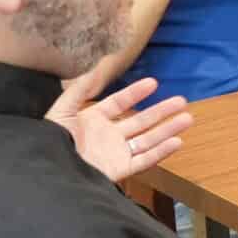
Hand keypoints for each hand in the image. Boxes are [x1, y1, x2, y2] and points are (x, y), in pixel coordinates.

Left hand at [48, 62, 191, 182]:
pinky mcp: (120, 170)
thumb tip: (97, 66)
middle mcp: (109, 135)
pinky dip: (161, 152)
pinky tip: (177, 141)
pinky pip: (144, 160)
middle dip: (162, 111)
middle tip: (182, 101)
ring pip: (148, 139)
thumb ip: (80, 89)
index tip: (154, 83)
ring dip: (168, 129)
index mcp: (93, 120)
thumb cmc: (51, 141)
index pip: (119, 103)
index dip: (136, 93)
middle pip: (141, 121)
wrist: (50, 171)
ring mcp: (116, 153)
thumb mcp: (62, 111)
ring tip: (187, 119)